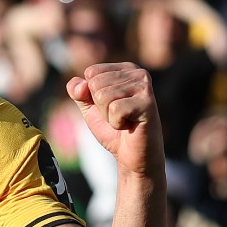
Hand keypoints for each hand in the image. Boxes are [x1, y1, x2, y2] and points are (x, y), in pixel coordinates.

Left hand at [66, 63, 162, 177]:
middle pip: (96, 84)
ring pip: (103, 96)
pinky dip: (117, 123)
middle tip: (118, 116)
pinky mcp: (148, 102)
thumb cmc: (113, 131)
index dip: (92, 96)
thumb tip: (80, 85)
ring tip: (124, 121)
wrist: (131, 156)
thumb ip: (78, 92)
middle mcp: (138, 73)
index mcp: (125, 69)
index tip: (110, 107)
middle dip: (101, 107)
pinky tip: (130, 125)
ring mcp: (145, 86)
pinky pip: (115, 109)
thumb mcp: (89, 108)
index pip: (91, 72)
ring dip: (109, 116)